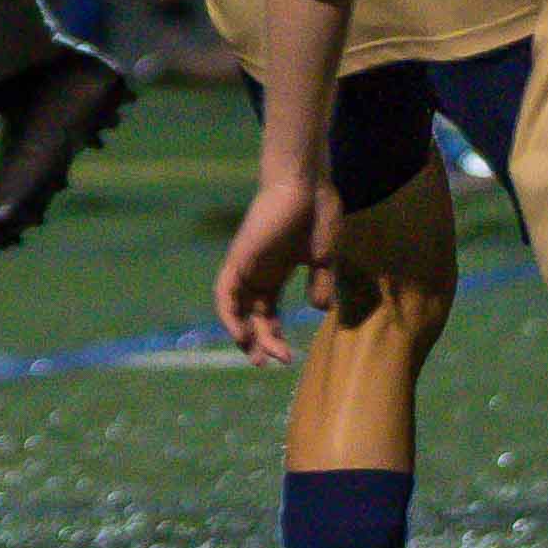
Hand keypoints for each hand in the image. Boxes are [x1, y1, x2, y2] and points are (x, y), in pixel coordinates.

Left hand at [214, 171, 334, 366]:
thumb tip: (318, 309)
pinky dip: (230, 315)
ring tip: (257, 356)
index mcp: (276, 272)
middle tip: (272, 363)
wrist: (306, 184)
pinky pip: (225, 293)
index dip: (274, 336)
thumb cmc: (317, 214)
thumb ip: (319, 284)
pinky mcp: (239, 258)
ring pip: (236, 309)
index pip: (267, 313)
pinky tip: (242, 334)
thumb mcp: (322, 259)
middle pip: (252, 316)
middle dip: (261, 342)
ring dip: (243, 334)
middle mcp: (258, 272)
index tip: (287, 357)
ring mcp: (246, 265)